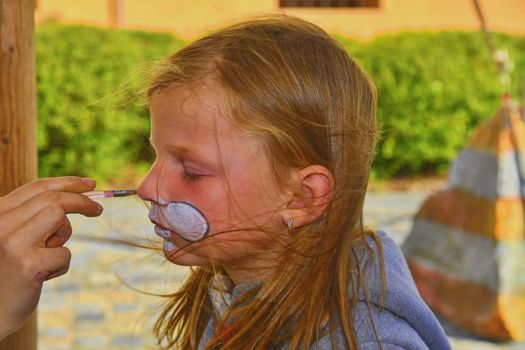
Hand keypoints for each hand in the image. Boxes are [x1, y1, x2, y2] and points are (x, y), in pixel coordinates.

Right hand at [0, 177, 102, 339]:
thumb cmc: (6, 274)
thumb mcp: (12, 238)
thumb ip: (32, 218)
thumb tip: (74, 199)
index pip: (36, 188)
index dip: (68, 182)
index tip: (91, 184)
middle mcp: (0, 224)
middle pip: (53, 199)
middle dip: (82, 201)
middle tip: (98, 209)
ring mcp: (12, 242)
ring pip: (60, 219)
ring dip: (63, 237)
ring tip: (46, 257)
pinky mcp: (28, 264)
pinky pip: (65, 253)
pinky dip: (61, 265)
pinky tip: (42, 277)